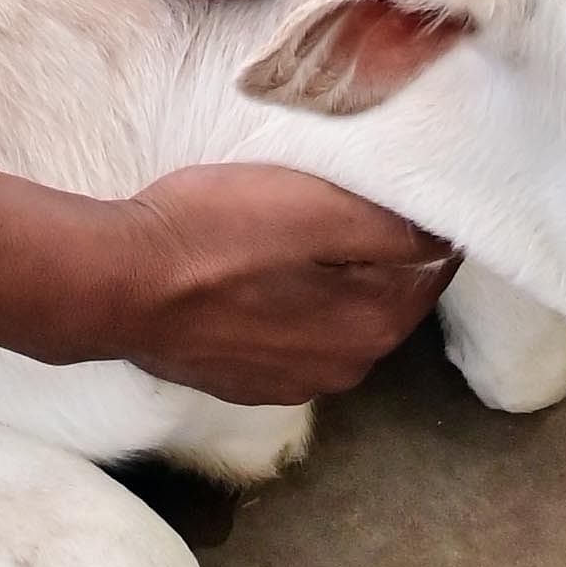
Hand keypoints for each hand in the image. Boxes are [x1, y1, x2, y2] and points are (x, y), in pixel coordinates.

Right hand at [101, 163, 457, 402]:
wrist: (118, 285)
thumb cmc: (215, 236)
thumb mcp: (315, 208)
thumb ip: (393, 228)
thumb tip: (447, 237)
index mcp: (372, 328)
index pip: (431, 268)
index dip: (422, 222)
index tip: (397, 184)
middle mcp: (343, 370)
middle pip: (386, 295)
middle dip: (378, 251)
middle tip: (344, 193)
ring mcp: (291, 382)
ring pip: (339, 315)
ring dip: (333, 277)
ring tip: (296, 226)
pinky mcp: (246, 380)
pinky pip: (294, 333)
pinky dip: (292, 302)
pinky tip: (259, 269)